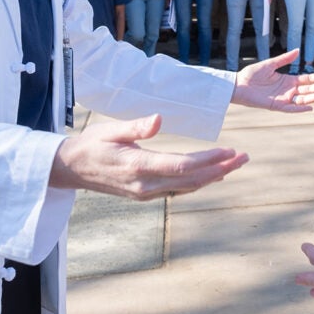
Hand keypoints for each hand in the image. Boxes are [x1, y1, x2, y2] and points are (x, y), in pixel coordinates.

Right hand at [50, 115, 247, 199]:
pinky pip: (178, 190)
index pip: (181, 166)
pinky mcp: (145, 194)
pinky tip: (213, 175)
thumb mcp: (110, 129)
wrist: (69, 169)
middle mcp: (145, 185)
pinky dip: (199, 182)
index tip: (230, 151)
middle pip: (191, 179)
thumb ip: (135, 127)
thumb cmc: (90, 144)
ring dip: (214, 176)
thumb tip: (158, 119)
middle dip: (221, 169)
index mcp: (138, 167)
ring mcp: (146, 193)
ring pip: (188, 187)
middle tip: (245, 157)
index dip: (208, 160)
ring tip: (236, 164)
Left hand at [231, 49, 313, 112]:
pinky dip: (300, 109)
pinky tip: (310, 106)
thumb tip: (298, 50)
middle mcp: (288, 90)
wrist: (237, 84)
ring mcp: (283, 99)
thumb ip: (284, 59)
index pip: (308, 79)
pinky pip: (291, 109)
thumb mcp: (270, 64)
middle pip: (309, 89)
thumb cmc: (251, 74)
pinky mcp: (276, 106)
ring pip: (303, 99)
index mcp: (288, 80)